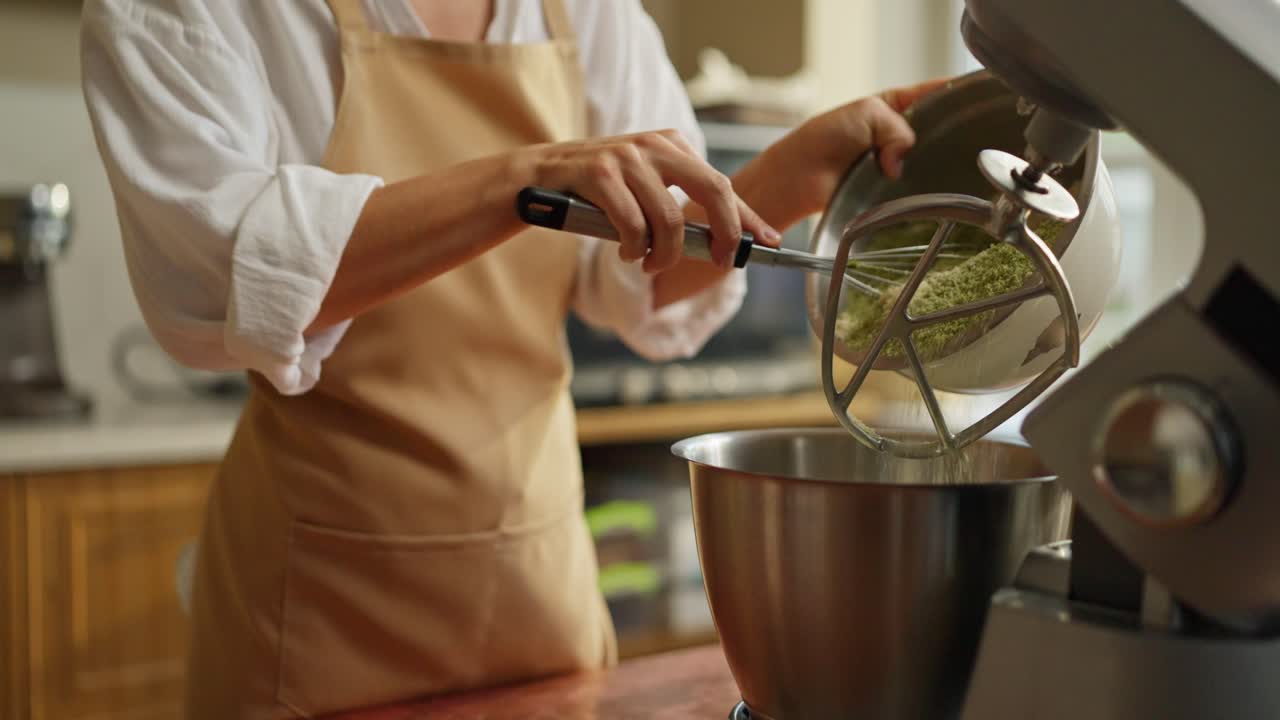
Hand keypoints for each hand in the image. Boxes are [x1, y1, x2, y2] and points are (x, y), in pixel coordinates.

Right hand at [522, 130, 780, 272]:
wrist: (535, 178)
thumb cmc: (595, 193)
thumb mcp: (642, 189)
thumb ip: (677, 206)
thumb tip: (724, 242)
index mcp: (671, 145)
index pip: (722, 183)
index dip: (749, 216)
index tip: (769, 241)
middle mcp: (654, 145)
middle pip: (713, 190)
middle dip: (725, 233)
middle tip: (721, 262)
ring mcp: (627, 157)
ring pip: (669, 218)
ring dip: (664, 253)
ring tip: (648, 262)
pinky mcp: (600, 173)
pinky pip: (632, 224)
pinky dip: (632, 248)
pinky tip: (626, 252)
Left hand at [760, 78, 951, 220]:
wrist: (799, 177)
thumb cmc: (824, 138)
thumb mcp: (869, 112)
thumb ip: (899, 128)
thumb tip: (901, 164)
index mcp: (893, 106)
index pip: (932, 94)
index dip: (954, 94)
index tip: (979, 95)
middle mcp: (897, 134)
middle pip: (936, 131)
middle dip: (945, 135)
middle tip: (961, 137)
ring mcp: (896, 162)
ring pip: (927, 162)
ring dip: (927, 165)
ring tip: (931, 166)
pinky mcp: (890, 190)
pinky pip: (912, 187)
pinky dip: (913, 187)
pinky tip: (912, 186)